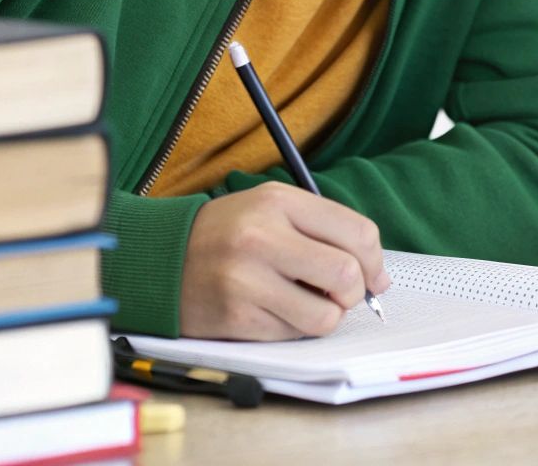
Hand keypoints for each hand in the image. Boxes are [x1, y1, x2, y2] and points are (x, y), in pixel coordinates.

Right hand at [178, 181, 392, 339]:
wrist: (160, 261)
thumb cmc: (227, 235)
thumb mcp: (271, 210)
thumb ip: (325, 231)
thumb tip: (377, 277)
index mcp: (277, 202)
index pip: (358, 233)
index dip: (375, 261)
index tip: (373, 276)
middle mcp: (262, 238)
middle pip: (347, 275)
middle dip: (354, 292)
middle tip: (340, 293)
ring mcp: (247, 280)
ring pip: (325, 316)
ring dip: (325, 315)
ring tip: (304, 302)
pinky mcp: (237, 318)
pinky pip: (293, 335)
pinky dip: (293, 328)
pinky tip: (273, 310)